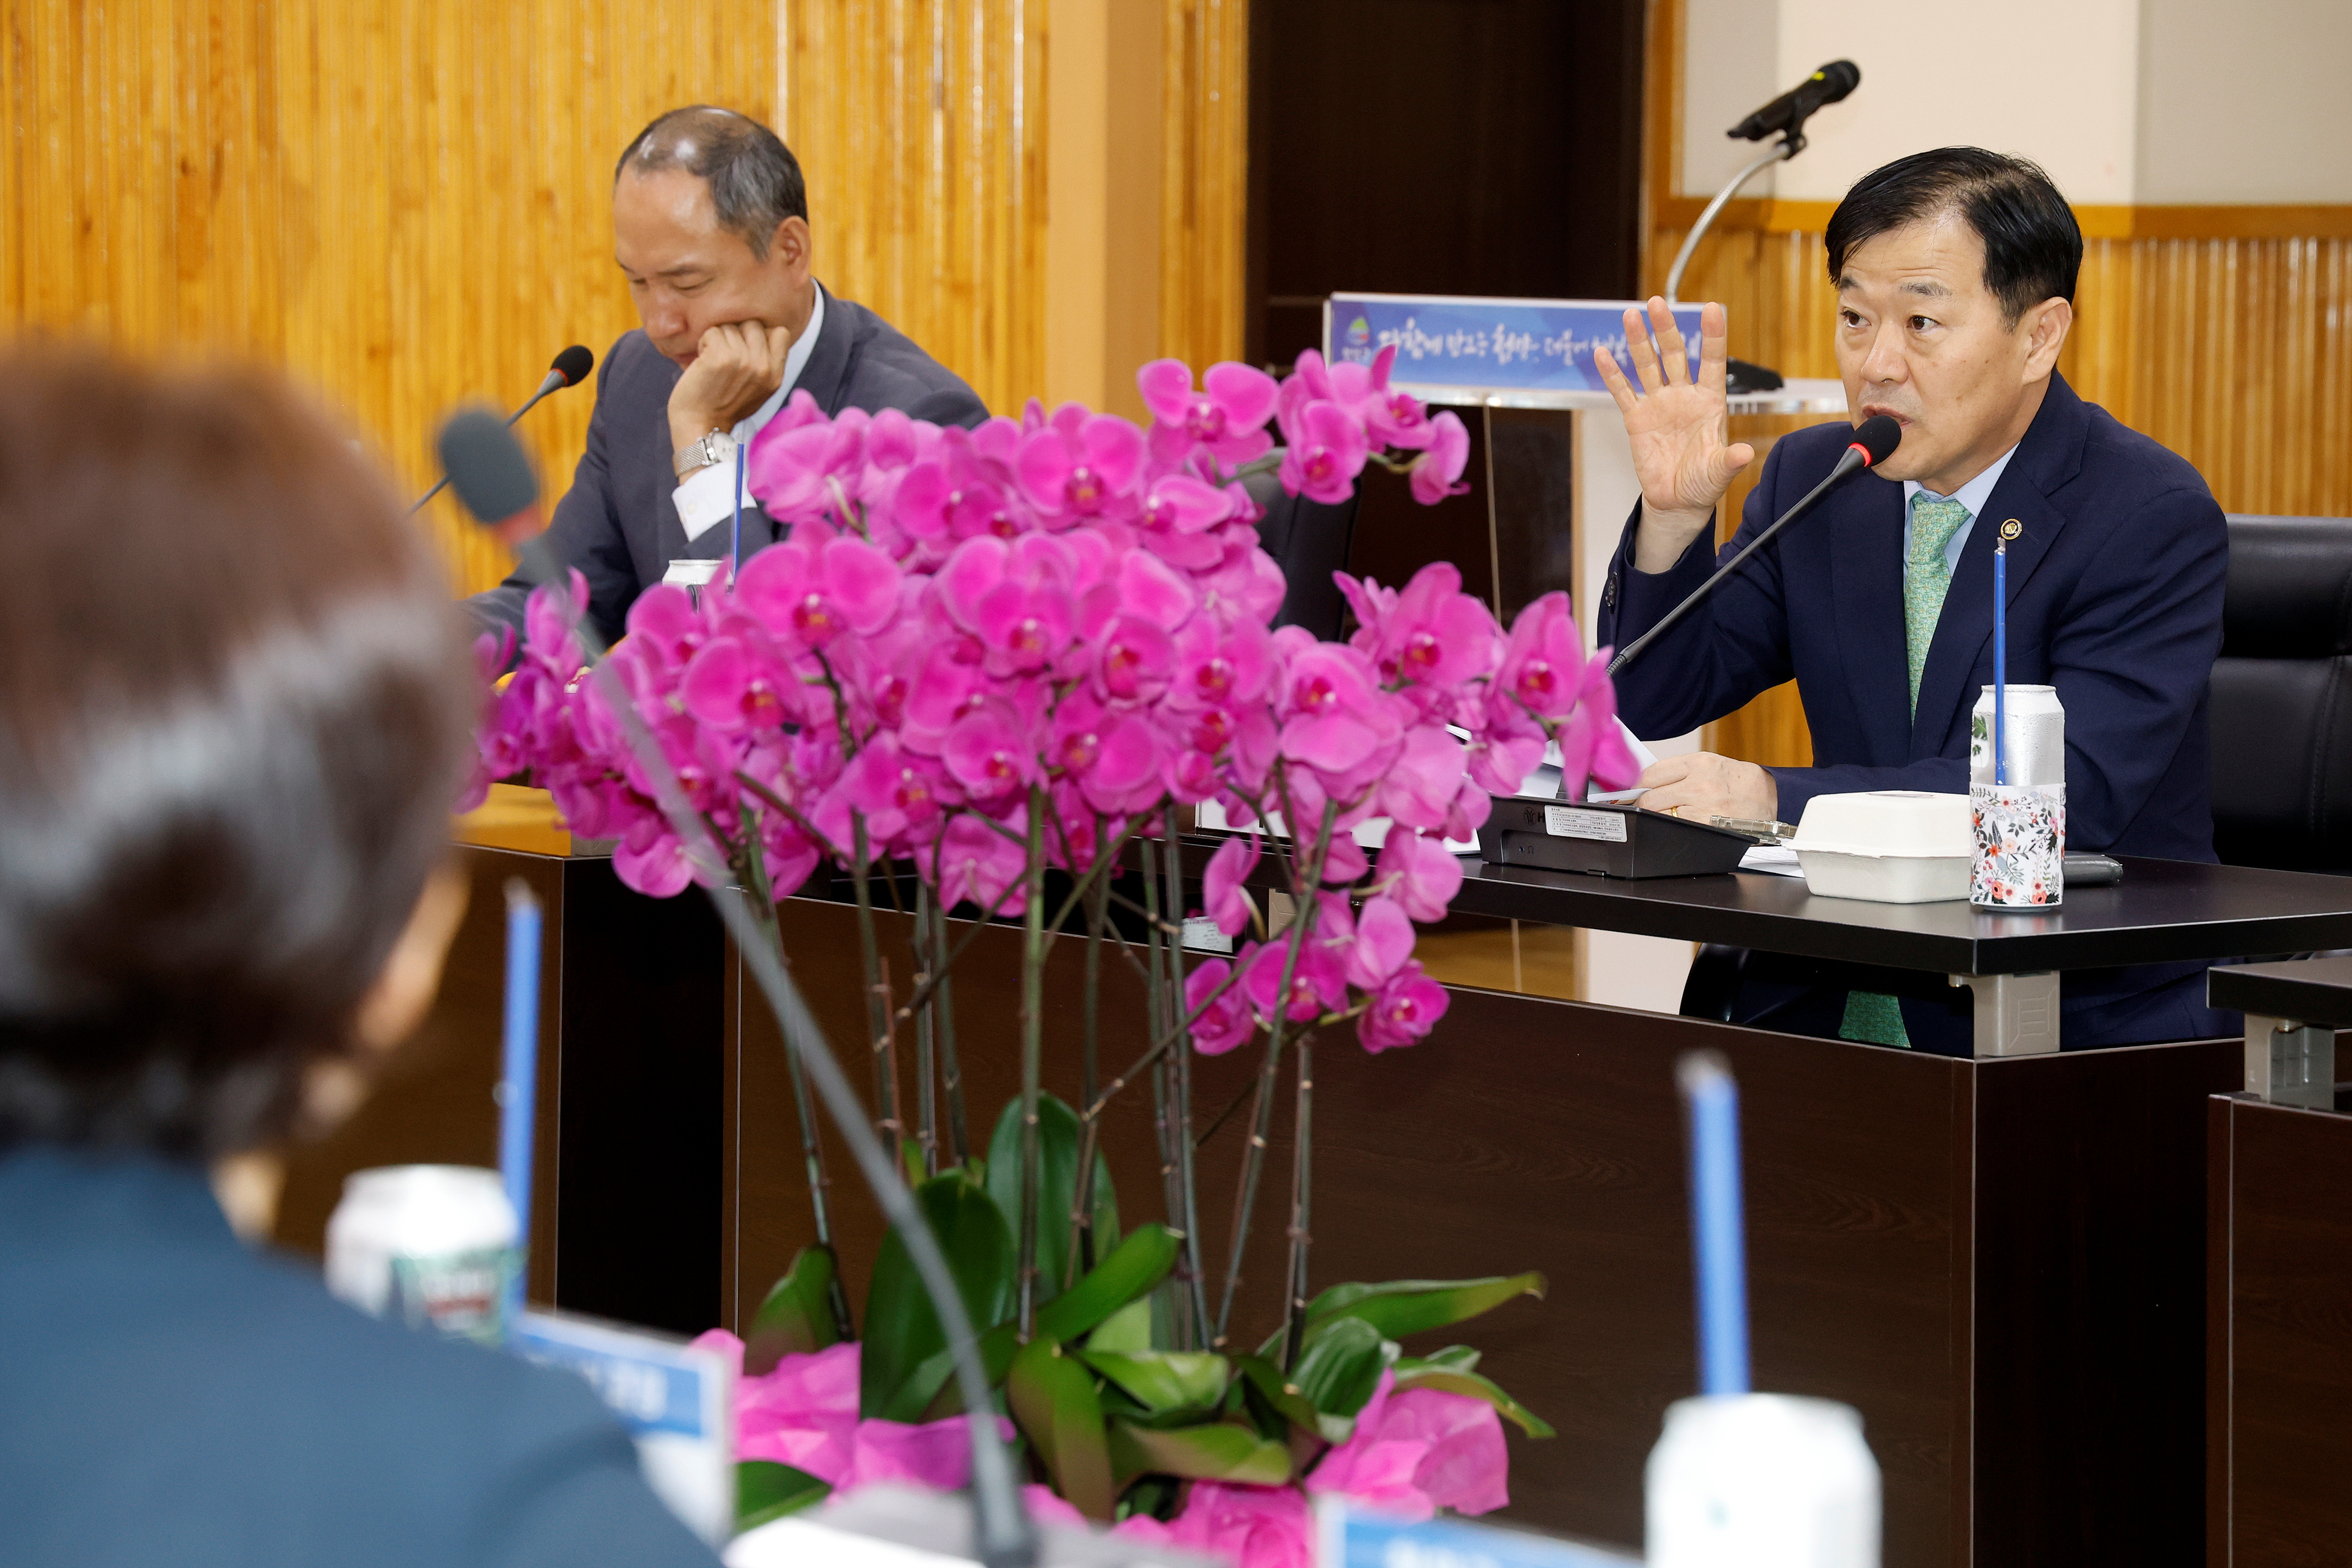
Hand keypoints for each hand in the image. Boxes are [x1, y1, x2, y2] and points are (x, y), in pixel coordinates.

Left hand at [668, 321, 795, 453]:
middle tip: (725, 356)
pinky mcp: (720, 357)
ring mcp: (743, 361)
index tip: (746, 349)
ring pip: (730, 327)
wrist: (700, 426)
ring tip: (713, 361)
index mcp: (776, 375)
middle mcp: (763, 367)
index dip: (761, 335)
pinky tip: (703, 361)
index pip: (780, 333)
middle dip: (736, 335)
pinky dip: (703, 342)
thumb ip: (765, 363)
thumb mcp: (758, 389)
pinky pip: (712, 331)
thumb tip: (762, 332)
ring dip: (717, 340)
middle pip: (753, 324)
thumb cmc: (724, 406)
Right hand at [1593, 298, 1755, 572]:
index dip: (1712, 335)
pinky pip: (1623, 392)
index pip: (1713, 362)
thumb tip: (1746, 454)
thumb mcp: (1719, 472)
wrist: (1677, 500)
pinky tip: (1602, 353)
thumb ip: (1730, 460)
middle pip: (1675, 354)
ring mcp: (1659, 404)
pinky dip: (1612, 374)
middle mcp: (1684, 396)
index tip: (1713, 308)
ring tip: (1631, 315)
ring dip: (1640, 341)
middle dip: (1666, 329)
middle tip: (1658, 303)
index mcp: (1710, 402)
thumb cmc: (1704, 483)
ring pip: (1648, 366)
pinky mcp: (1637, 419)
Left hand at [1634, 751, 1776, 823]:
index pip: (1651, 773)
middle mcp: (1699, 783)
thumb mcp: (1710, 765)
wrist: (1771, 798)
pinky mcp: (1707, 826)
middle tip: (1641, 807)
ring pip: (1659, 815)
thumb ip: (1680, 771)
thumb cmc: (1738, 781)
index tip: (1631, 790)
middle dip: (1642, 804)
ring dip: (1655, 817)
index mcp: (1698, 762)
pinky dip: (1670, 827)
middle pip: (1650, 797)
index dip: (1636, 784)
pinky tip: (1676, 824)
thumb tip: (1646, 781)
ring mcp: (1703, 806)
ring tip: (1660, 815)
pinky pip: (1675, 828)